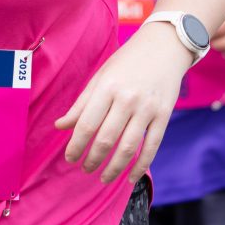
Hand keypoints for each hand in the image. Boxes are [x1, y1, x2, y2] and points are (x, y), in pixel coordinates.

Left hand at [54, 26, 188, 182]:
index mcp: (107, 87)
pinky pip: (152, 146)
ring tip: (103, 178)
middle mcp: (127, 99)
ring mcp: (148, 108)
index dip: (76, 145)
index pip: (86, 124)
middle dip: (93, 159)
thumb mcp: (101, 76)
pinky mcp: (164, 115)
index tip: (70, 158)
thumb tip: (60, 126)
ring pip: (129, 147)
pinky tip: (130, 177)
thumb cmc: (127, 62)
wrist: (164, 46)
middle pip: (106, 139)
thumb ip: (82, 103)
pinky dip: (141, 166)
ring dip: (114, 168)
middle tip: (85, 169)